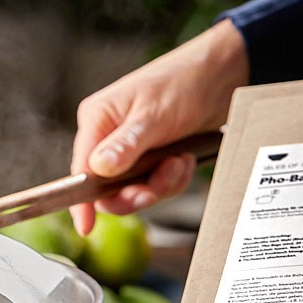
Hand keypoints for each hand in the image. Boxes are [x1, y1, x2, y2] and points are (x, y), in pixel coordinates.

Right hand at [69, 19, 248, 233]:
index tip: (87, 226)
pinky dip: (172, 179)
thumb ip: (126, 144)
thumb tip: (98, 168)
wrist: (221, 76)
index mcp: (98, 120)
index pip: (81, 169)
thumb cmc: (182, 82)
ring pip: (134, 189)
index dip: (82, 199)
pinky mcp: (152, 157)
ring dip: (161, 184)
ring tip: (178, 162)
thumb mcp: (153, 115)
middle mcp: (109, 137)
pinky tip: (183, 160)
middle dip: (135, 192)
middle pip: (107, 188)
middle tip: (155, 188)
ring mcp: (131, 149)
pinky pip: (155, 185)